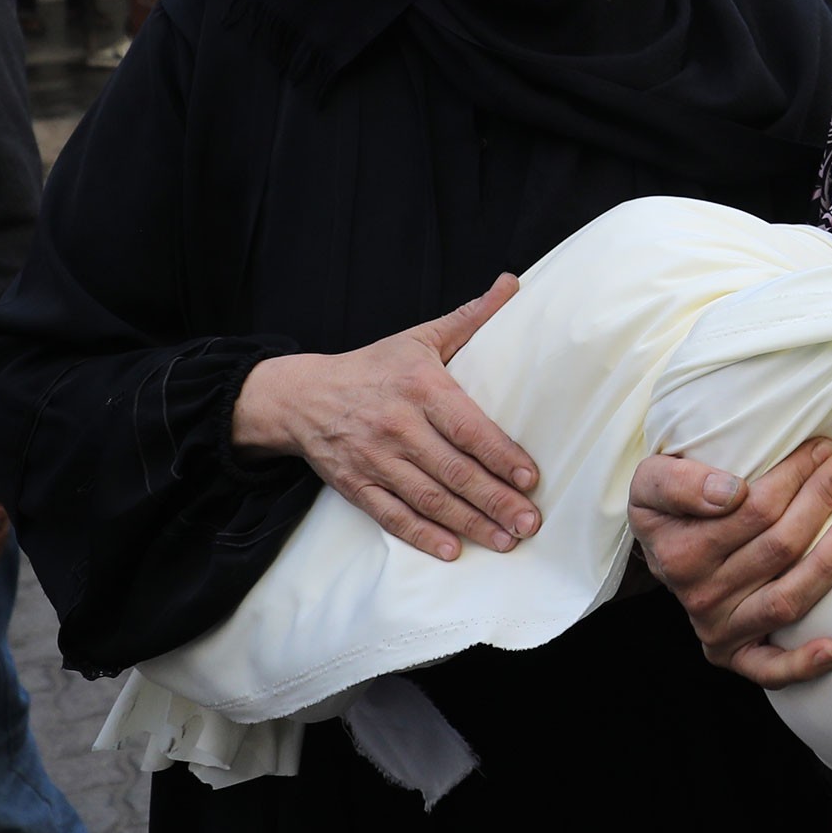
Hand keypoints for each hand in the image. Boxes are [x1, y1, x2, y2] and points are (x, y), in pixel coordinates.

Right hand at [230, 276, 538, 561]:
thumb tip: (515, 282)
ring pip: (429, 499)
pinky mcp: (355, 485)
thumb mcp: (420, 337)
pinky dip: (422, 536)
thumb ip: (471, 316)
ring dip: (469, 523)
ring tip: (506, 541)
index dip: (500, 455)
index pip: (468, 428)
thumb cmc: (374, 367)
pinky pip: (392, 516)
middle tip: (529, 524)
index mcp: (420, 388)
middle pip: (453, 471)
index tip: (530, 478)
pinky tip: (453, 550)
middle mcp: (398, 427)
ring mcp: (375, 459)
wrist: (301, 396)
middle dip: (494, 500)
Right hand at [627, 440, 831, 687]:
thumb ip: (679, 480)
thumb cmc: (671, 504)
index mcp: (678, 551)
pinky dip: (801, 664)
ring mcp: (718, 628)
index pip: (753, 508)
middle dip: (821, 499)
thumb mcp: (652, 479)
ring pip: (786, 598)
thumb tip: (729, 494)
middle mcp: (698, 595)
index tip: (823, 448)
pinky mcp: (735, 654)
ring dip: (830, 561)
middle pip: (778, 546)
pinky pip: (768, 669)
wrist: (660, 547)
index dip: (795, 474)